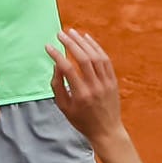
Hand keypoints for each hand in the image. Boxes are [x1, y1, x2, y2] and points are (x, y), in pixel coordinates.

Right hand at [47, 30, 123, 144]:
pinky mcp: (113, 80)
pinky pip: (105, 60)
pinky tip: (87, 39)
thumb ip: (57, 86)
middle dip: (70, 43)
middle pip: (83, 58)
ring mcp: (106, 83)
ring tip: (72, 32)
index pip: (67, 69)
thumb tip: (56, 65)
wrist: (106, 130)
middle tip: (60, 33)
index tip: (48, 46)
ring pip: (96, 56)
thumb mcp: (64, 107)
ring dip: (83, 42)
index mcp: (81, 95)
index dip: (56, 55)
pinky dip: (96, 47)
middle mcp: (95, 87)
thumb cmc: (82, 120)